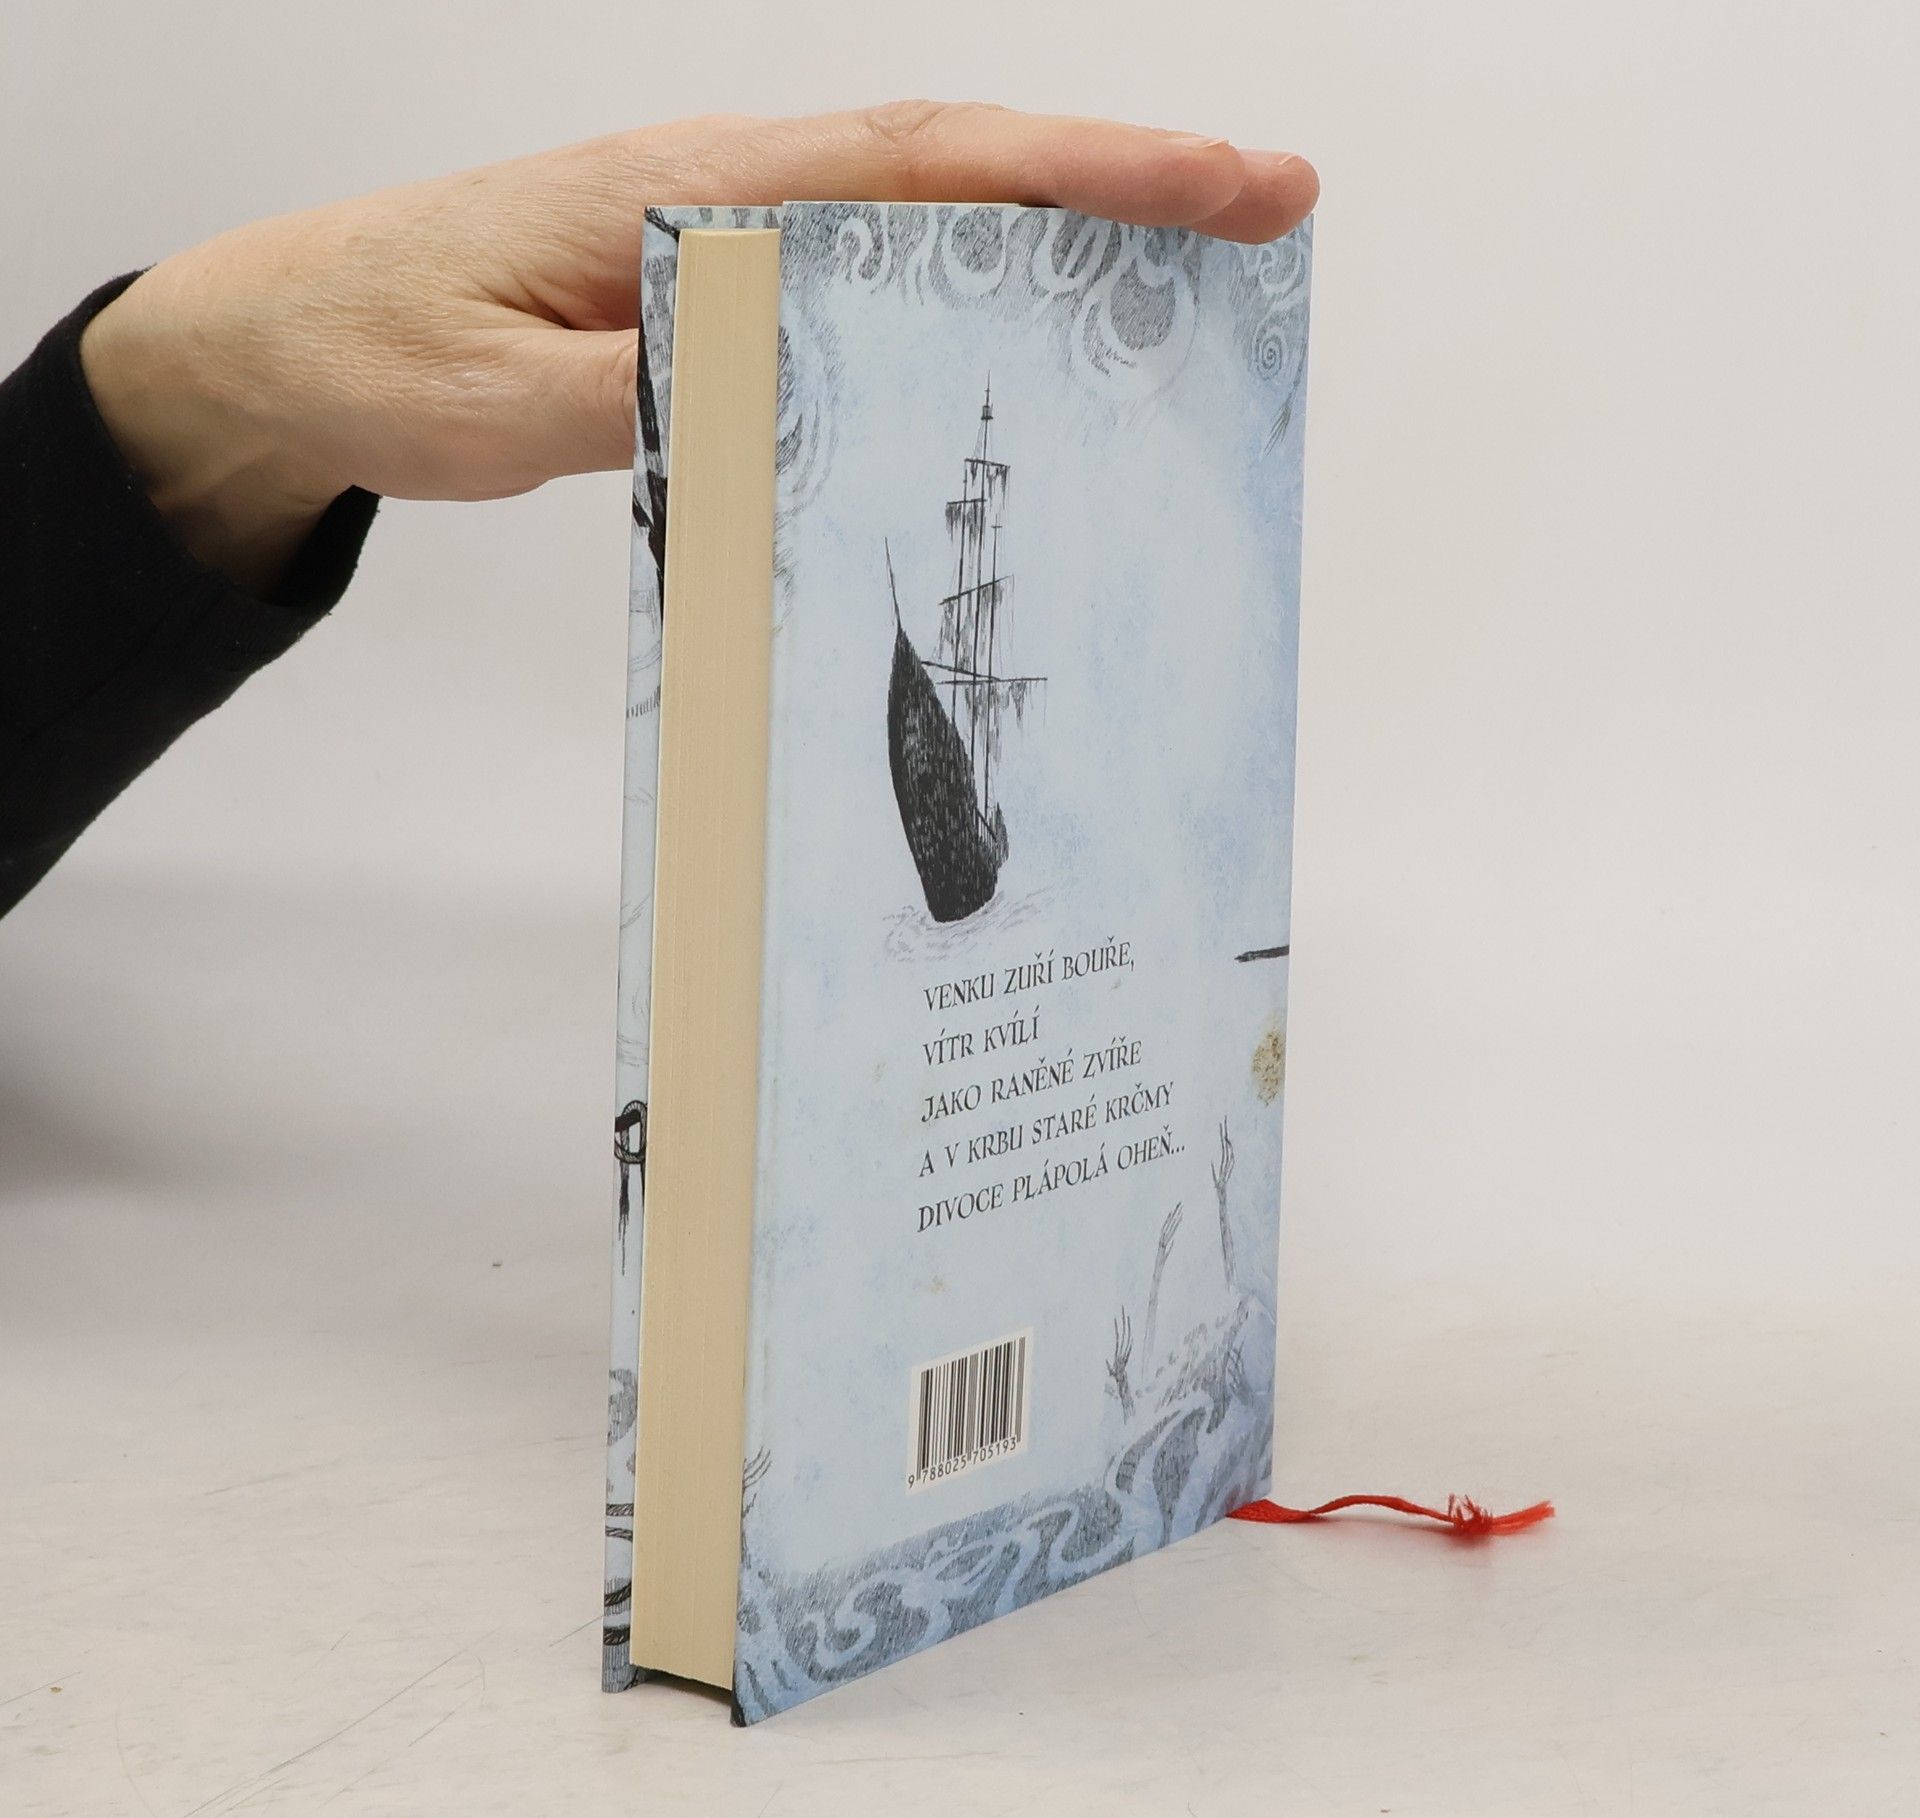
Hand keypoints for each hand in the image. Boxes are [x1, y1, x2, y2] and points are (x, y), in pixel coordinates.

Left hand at [78, 103, 1316, 592]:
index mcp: (697, 196)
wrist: (290, 339)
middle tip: (1266, 214)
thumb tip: (807, 394)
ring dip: (1060, 231)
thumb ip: (663, 399)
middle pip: (960, 167)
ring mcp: (726, 230)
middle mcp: (730, 192)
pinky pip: (868, 273)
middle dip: (1123, 184)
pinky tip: (1019, 324)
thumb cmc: (386, 353)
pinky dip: (966, 283)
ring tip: (1185, 274)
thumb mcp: (509, 408)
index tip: (1223, 182)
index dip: (1087, 172)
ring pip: (926, 215)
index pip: (926, 169)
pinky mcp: (713, 282)